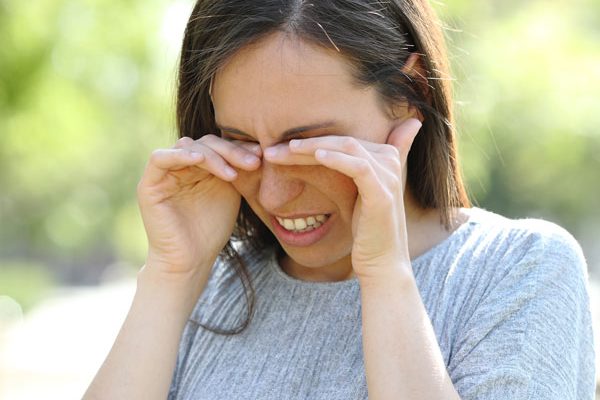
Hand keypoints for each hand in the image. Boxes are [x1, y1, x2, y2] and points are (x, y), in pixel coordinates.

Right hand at [137, 134, 260, 278]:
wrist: (191, 260)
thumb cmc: (211, 230)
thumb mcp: (231, 193)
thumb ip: (236, 169)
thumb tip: (259, 147)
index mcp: (199, 166)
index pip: (219, 145)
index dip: (239, 147)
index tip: (262, 154)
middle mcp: (181, 165)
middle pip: (206, 143)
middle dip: (231, 151)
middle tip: (253, 162)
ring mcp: (164, 173)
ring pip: (187, 146)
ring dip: (213, 156)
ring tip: (233, 173)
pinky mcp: (149, 184)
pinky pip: (159, 159)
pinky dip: (180, 155)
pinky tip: (200, 160)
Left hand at [263, 118, 420, 279]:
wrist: (382, 263)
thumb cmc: (365, 232)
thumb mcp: (357, 195)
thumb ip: (351, 170)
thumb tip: (333, 156)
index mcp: (385, 157)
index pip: (342, 140)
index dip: (311, 140)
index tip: (278, 148)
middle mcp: (390, 161)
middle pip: (342, 140)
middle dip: (305, 143)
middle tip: (271, 150)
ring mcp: (388, 177)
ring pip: (347, 148)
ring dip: (313, 147)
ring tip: (285, 150)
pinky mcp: (381, 194)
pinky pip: (358, 168)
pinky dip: (337, 159)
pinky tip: (317, 156)